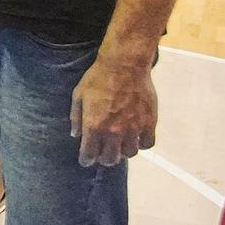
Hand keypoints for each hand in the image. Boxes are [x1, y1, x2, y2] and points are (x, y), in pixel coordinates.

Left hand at [70, 49, 158, 167]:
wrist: (124, 65)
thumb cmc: (98, 78)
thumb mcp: (78, 95)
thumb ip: (76, 118)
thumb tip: (75, 135)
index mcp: (93, 126)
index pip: (89, 155)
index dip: (86, 159)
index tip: (87, 158)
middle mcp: (113, 132)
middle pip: (110, 159)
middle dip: (104, 158)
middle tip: (103, 152)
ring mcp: (133, 128)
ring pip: (129, 154)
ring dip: (123, 151)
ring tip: (120, 144)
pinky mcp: (149, 123)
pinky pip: (147, 143)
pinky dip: (142, 143)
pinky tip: (137, 137)